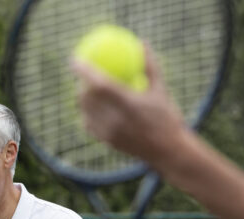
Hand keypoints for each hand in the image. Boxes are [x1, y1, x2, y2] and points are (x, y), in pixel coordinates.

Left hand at [70, 44, 186, 167]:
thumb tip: (142, 42)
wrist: (168, 151)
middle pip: (88, 98)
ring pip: (86, 112)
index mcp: (129, 103)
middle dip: (80, 85)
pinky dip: (87, 115)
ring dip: (82, 100)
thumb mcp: (162, 90)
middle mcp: (116, 118)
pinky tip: (89, 110)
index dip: (84, 71)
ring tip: (85, 91)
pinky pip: (89, 126)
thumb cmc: (167, 117)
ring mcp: (110, 132)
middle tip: (81, 76)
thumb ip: (150, 65)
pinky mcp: (107, 142)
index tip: (75, 59)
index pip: (99, 83)